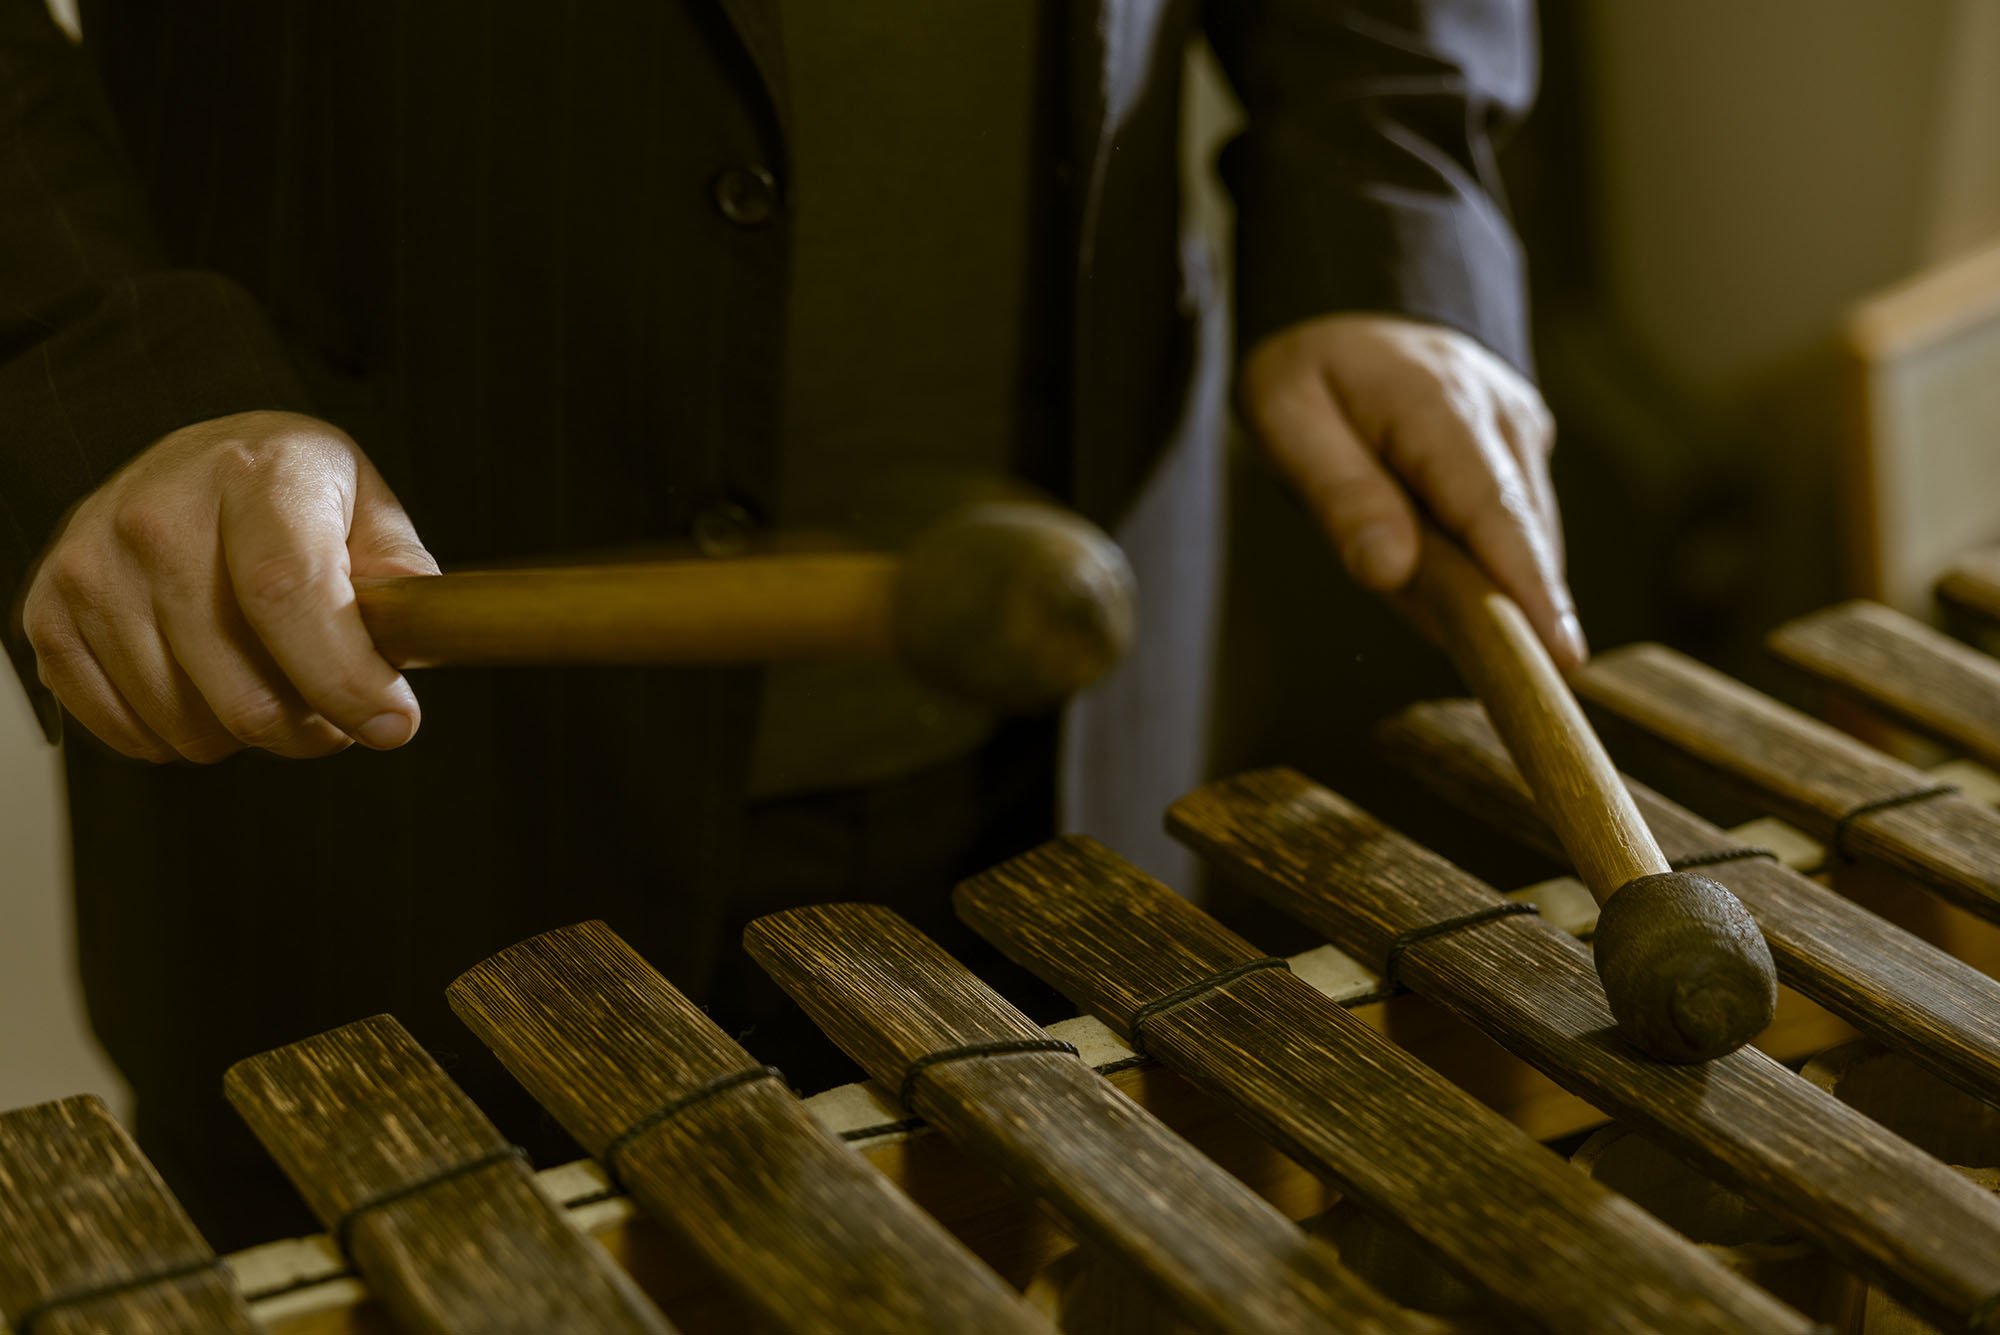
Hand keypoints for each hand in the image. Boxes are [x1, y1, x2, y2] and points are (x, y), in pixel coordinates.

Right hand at [22, 411, 436, 761]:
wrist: (195, 464)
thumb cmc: (289, 493)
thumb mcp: (366, 509)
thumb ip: (403, 579)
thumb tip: (421, 643)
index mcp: (254, 475)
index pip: (288, 594)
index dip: (344, 678)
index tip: (392, 724)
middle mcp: (158, 513)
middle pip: (239, 686)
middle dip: (312, 730)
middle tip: (338, 713)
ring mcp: (92, 564)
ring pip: (187, 723)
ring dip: (250, 735)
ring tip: (274, 687)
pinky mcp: (49, 611)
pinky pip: (127, 731)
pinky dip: (181, 737)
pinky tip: (210, 689)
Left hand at [1240, 313, 1583, 669]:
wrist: (1352, 318)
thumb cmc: (1312, 376)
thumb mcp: (1286, 418)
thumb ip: (1337, 493)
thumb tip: (1391, 569)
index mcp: (1438, 401)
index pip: (1492, 506)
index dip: (1527, 585)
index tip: (1558, 653)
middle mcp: (1501, 414)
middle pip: (1524, 532)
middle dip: (1522, 608)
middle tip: (1511, 677)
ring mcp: (1523, 432)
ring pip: (1525, 536)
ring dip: (1492, 584)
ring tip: (1438, 597)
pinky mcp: (1526, 453)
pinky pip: (1514, 527)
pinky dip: (1486, 563)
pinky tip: (1441, 565)